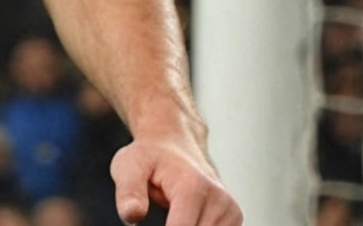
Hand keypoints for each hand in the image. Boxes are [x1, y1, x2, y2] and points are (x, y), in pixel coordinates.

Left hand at [111, 135, 241, 224]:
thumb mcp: (128, 167)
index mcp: (193, 188)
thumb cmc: (148, 157)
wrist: (172, 145)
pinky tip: (184, 217)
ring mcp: (231, 210)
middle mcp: (219, 199)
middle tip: (163, 210)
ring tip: (173, 212)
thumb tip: (132, 216)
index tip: (142, 219)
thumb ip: (129, 193)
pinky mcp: (235, 217)